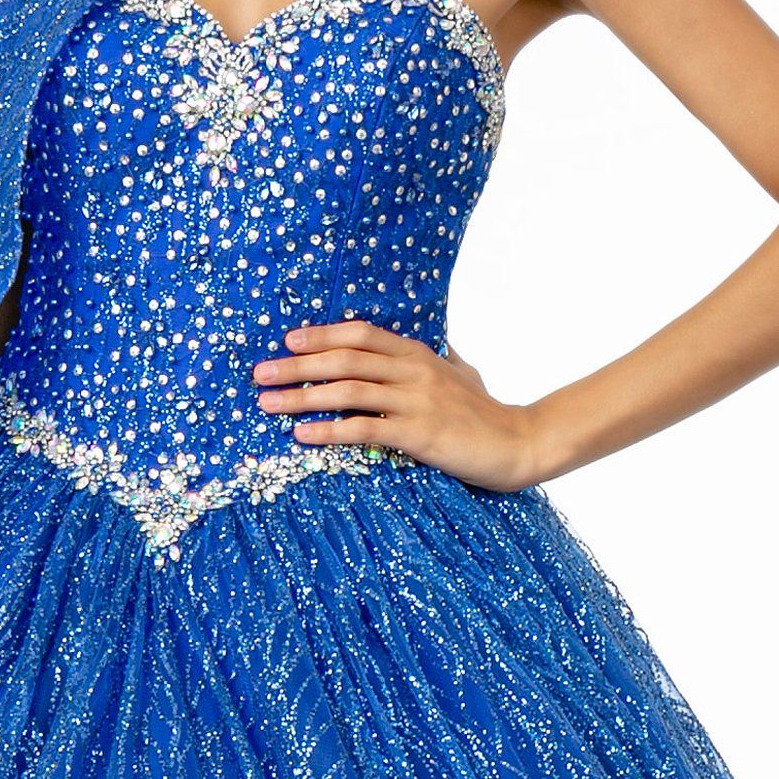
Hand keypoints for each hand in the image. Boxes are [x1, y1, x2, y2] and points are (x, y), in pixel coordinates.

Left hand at [252, 323, 547, 492]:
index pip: (362, 334)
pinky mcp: (418, 434)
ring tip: (267, 403)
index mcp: (419, 353)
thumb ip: (439, 357)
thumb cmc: (486, 412)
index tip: (288, 340)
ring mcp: (415, 401)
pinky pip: (363, 429)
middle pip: (345, 359)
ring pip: (347, 391)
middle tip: (260, 372)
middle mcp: (414, 370)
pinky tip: (302, 435)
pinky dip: (328, 430)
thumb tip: (432, 342)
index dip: (323, 334)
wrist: (518, 444)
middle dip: (297, 365)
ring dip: (302, 396)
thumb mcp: (463, 373)